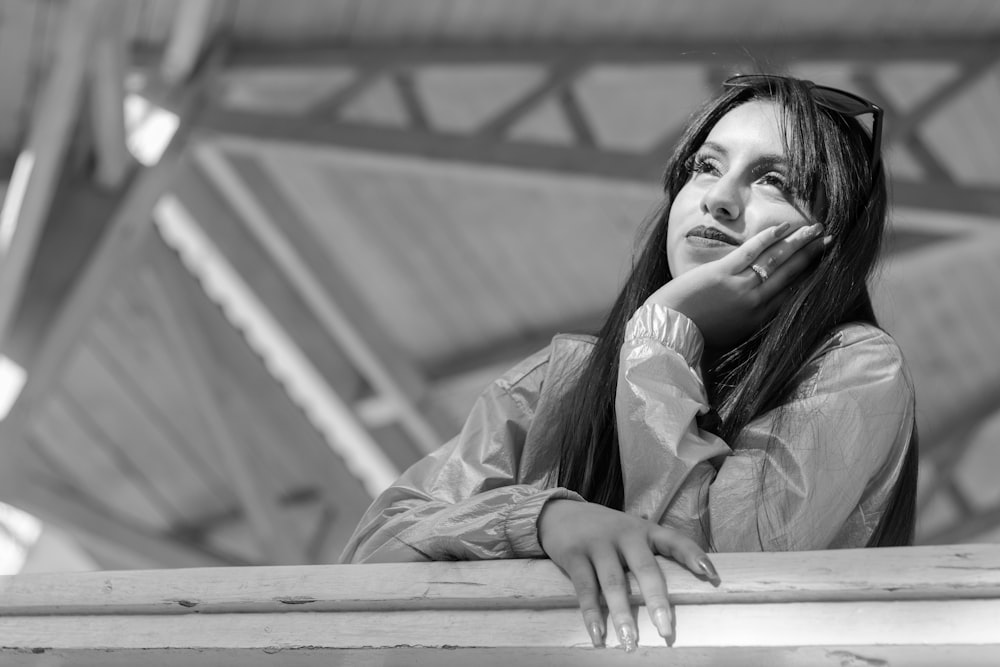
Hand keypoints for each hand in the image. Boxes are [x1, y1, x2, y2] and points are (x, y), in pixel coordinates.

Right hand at [538, 499, 720, 650]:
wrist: (559, 512)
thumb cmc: (605, 532)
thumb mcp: (630, 534)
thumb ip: (650, 555)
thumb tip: (682, 593)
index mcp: (645, 530)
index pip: (675, 541)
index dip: (693, 556)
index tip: (712, 576)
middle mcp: (625, 534)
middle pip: (645, 568)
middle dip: (656, 601)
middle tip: (666, 631)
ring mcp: (598, 543)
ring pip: (614, 582)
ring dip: (622, 614)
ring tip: (630, 642)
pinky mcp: (573, 553)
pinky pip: (584, 587)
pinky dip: (591, 614)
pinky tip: (597, 635)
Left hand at [645, 222, 828, 348]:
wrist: (669, 329)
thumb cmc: (696, 333)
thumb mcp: (732, 335)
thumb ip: (750, 320)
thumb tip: (764, 308)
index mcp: (759, 320)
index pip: (792, 294)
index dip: (811, 276)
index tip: (824, 263)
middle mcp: (756, 303)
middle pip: (791, 273)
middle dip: (812, 254)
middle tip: (829, 240)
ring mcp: (741, 286)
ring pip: (777, 259)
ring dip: (798, 242)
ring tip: (815, 229)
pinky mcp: (723, 272)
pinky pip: (752, 251)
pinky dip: (769, 237)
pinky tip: (784, 227)